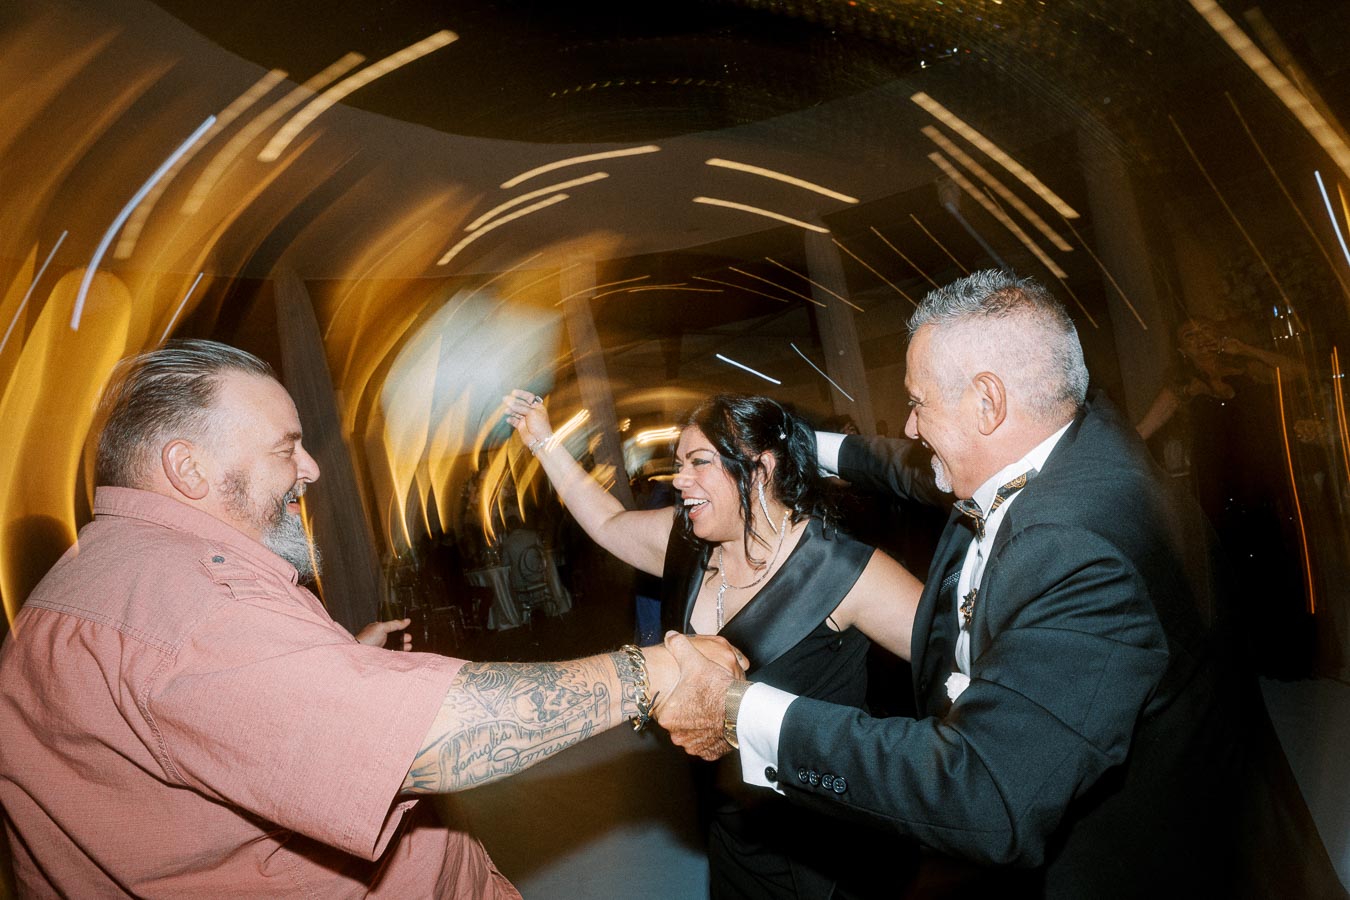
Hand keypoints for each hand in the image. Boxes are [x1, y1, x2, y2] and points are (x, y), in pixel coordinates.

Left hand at [356, 618, 411, 649]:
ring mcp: (381, 647)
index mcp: (378, 629)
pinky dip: (399, 652)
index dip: (399, 627)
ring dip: (403, 645)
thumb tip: (406, 621)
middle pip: (394, 636)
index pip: (391, 626)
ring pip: (394, 645)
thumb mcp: (382, 627)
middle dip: (403, 637)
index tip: (407, 628)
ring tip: (409, 646)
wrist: (361, 654)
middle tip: (409, 638)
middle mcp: (379, 638)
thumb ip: (395, 624)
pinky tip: (404, 652)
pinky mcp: (382, 655)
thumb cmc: (367, 639)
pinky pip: (393, 653)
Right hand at [502, 389, 552, 447]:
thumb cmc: (539, 425)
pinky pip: (514, 421)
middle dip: (513, 401)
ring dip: (511, 410)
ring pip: (516, 412)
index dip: (521, 394)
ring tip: (506, 410)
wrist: (539, 440)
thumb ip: (520, 407)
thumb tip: (510, 402)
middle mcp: (531, 412)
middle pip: (520, 404)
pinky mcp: (521, 426)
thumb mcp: (531, 413)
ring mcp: (526, 419)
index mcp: (537, 407)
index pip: (529, 397)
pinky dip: (511, 419)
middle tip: (504, 399)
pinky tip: (508, 419)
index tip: (513, 392)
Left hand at [653, 632, 745, 760]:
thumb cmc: (717, 687)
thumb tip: (670, 636)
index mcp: (669, 715)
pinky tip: (717, 722)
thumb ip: (679, 647)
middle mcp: (678, 735)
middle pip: (680, 721)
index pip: (668, 706)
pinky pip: (707, 744)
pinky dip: (711, 735)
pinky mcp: (710, 753)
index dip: (679, 696)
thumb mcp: (695, 660)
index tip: (689, 690)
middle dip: (689, 711)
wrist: (740, 708)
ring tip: (711, 709)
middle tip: (702, 698)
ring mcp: (694, 746)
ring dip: (700, 724)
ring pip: (694, 733)